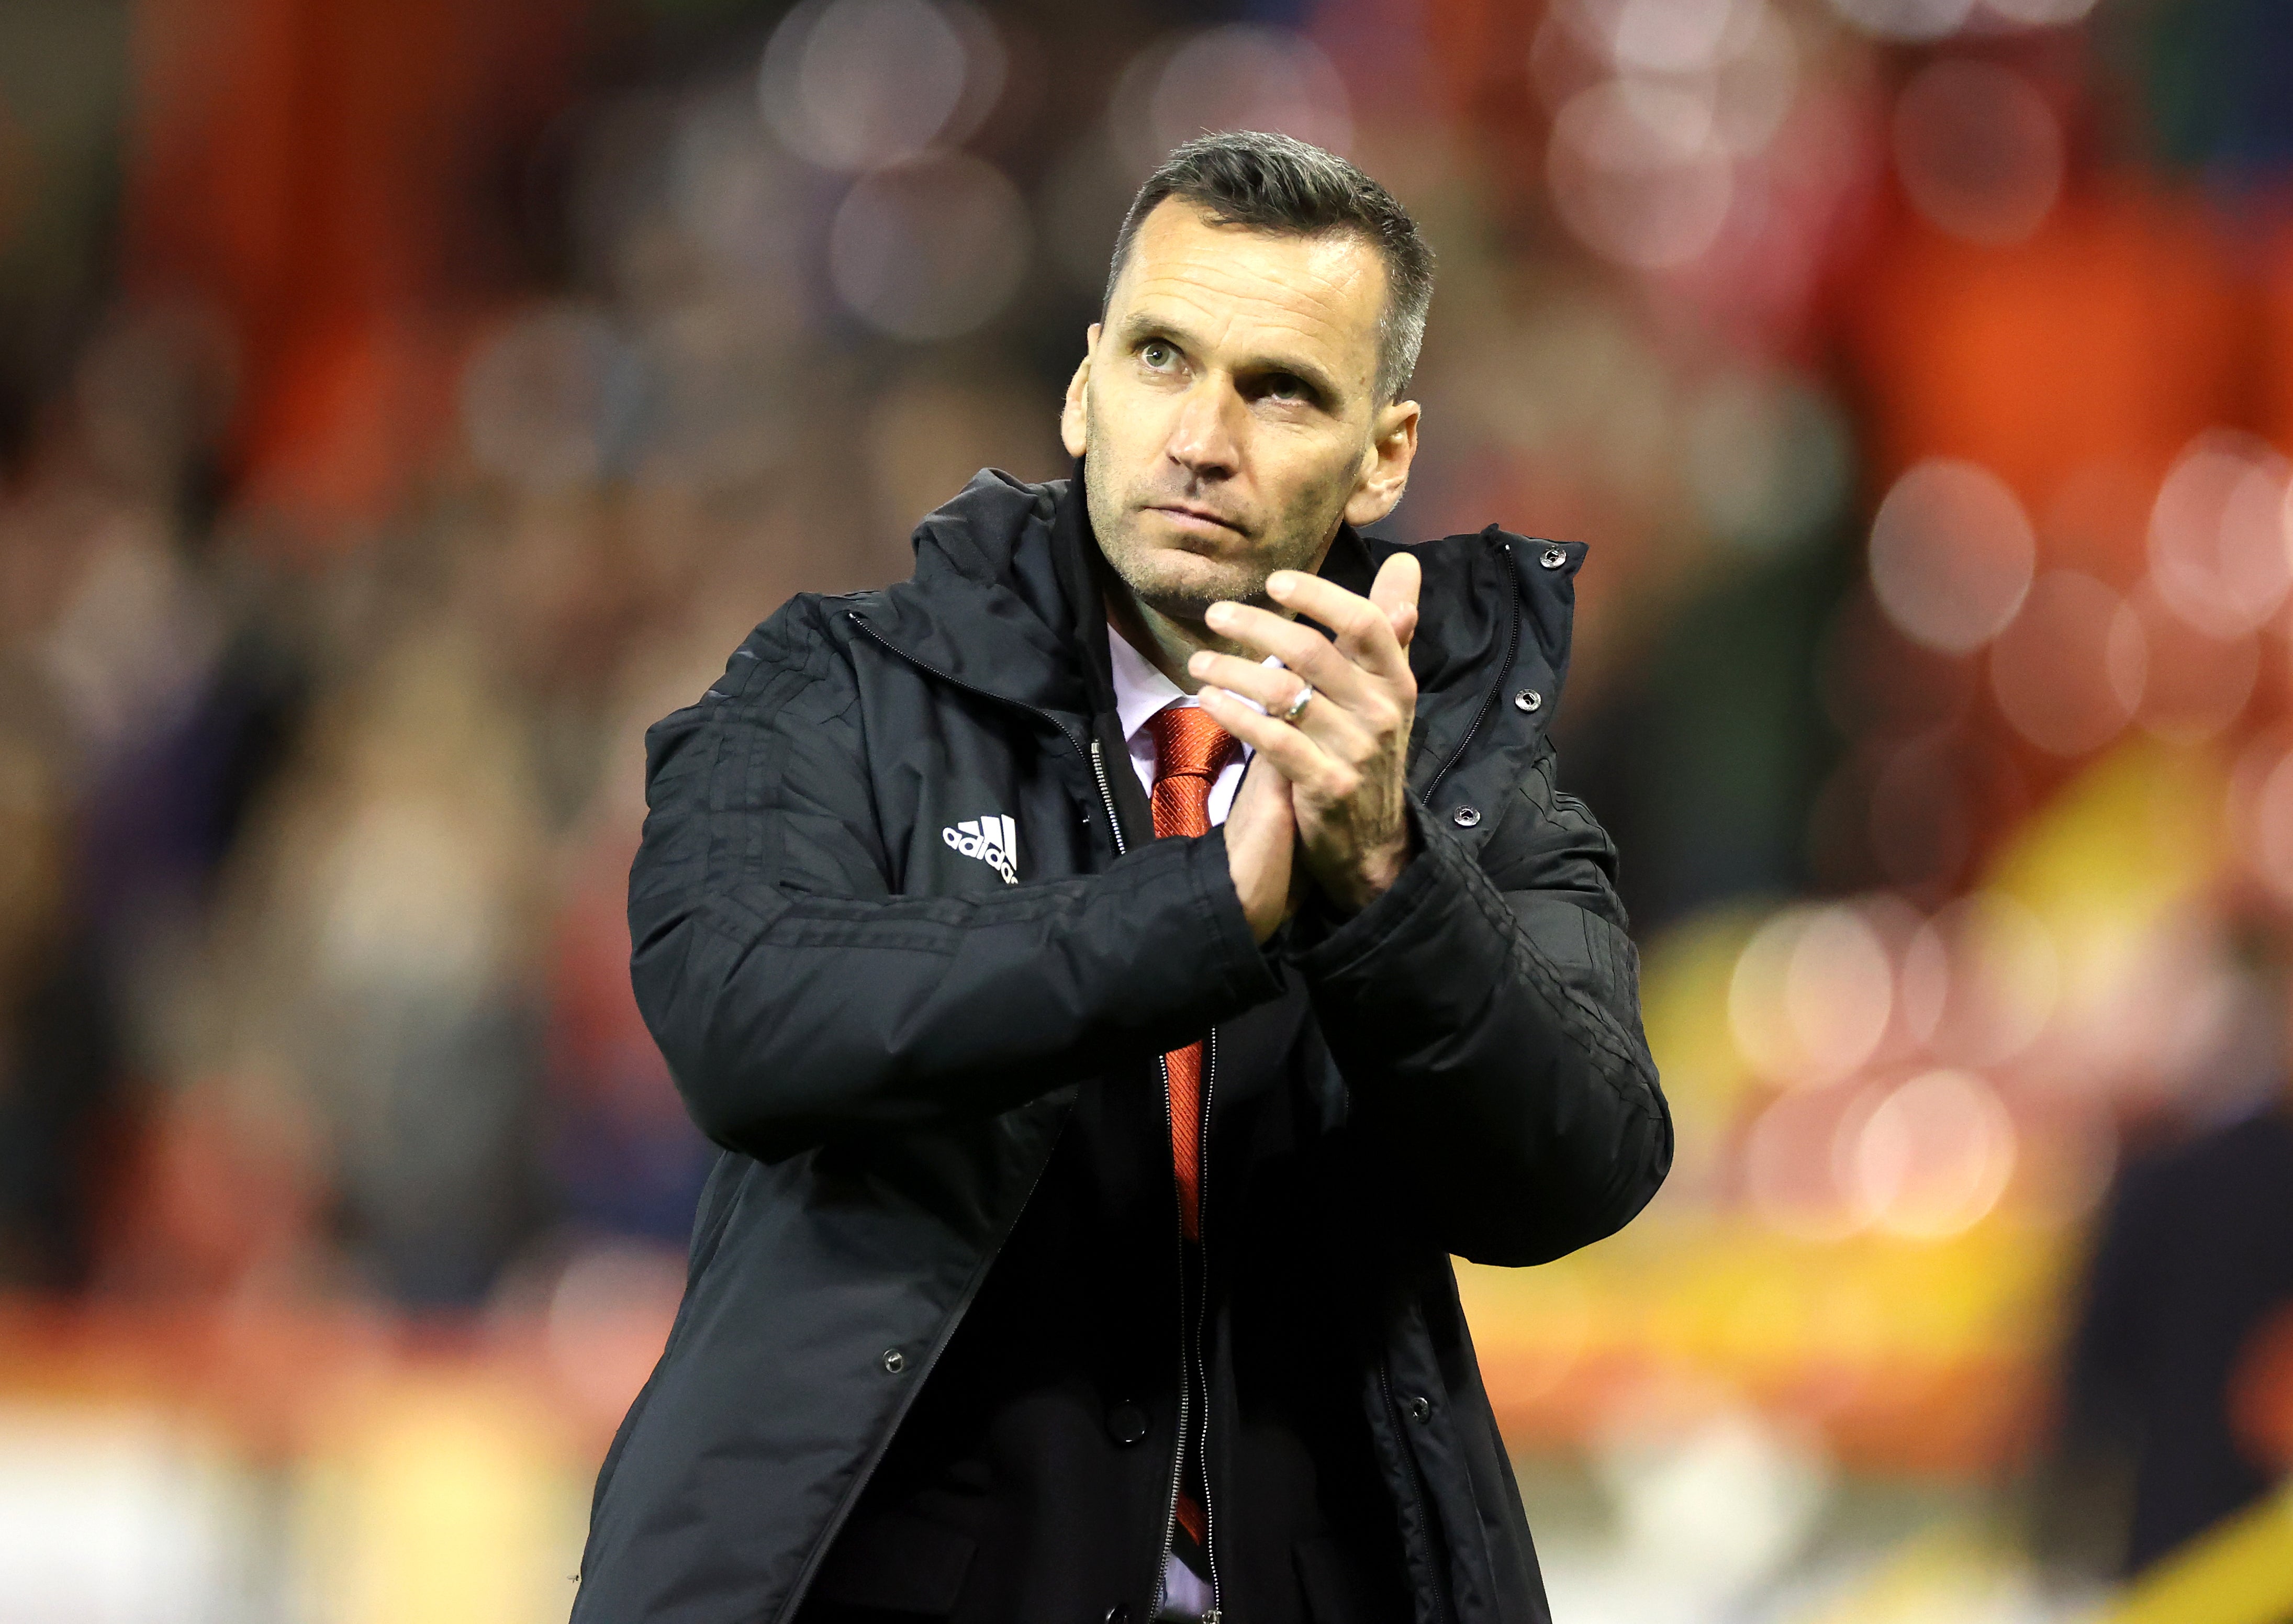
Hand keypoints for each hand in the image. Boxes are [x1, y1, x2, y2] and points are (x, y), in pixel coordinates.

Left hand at [1191, 553, 1421, 912]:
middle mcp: (1381, 711)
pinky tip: (1209, 700)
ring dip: (1233, 670)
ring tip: (1199, 661)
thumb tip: (1404, 565)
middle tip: (1215, 613)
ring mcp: (1355, 750)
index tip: (1273, 581)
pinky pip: (1273, 740)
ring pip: (1284, 694)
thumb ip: (1390, 630)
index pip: (1364, 623)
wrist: (1371, 839)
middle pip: (1312, 653)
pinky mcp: (1326, 785)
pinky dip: (1235, 714)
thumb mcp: (1389, 691)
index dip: (1319, 596)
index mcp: (1396, 680)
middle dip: (1257, 626)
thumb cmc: (1369, 750)